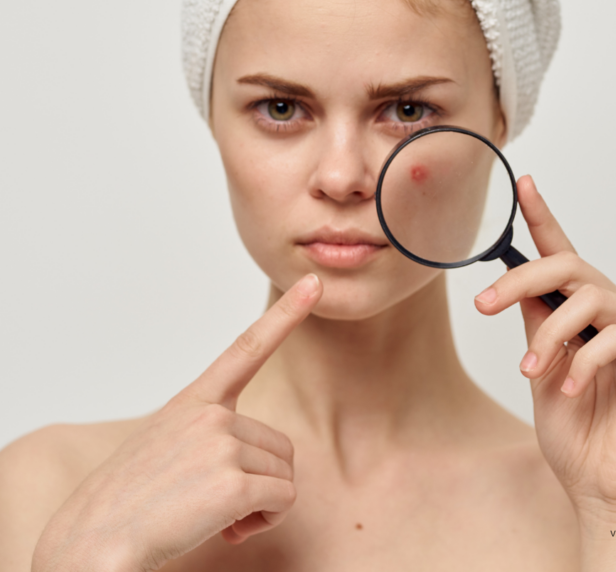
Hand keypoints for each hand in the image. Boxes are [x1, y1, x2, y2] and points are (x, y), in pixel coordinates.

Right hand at [32, 273, 322, 571]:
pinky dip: (265, 521)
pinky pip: (282, 500)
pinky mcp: (231, 482)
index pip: (247, 347)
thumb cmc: (128, 503)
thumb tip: (261, 463)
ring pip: (283, 475)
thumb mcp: (165, 447)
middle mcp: (210, 414)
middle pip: (279, 446)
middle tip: (218, 502)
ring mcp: (220, 443)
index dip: (285, 314)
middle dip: (261, 481)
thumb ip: (210, 435)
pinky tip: (228, 529)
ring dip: (261, 504)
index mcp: (193, 401)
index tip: (312, 284)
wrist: (87, 546)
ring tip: (216, 515)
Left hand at [474, 176, 615, 522]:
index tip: (524, 184)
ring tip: (531, 369)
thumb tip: (517, 281)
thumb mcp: (540, 361)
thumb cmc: (572, 427)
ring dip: (551, 333)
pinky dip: (582, 363)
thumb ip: (537, 319)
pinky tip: (568, 389)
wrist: (600, 484)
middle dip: (520, 279)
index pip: (563, 253)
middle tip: (483, 303)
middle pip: (569, 267)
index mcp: (585, 309)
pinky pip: (615, 337)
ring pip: (589, 297)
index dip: (542, 217)